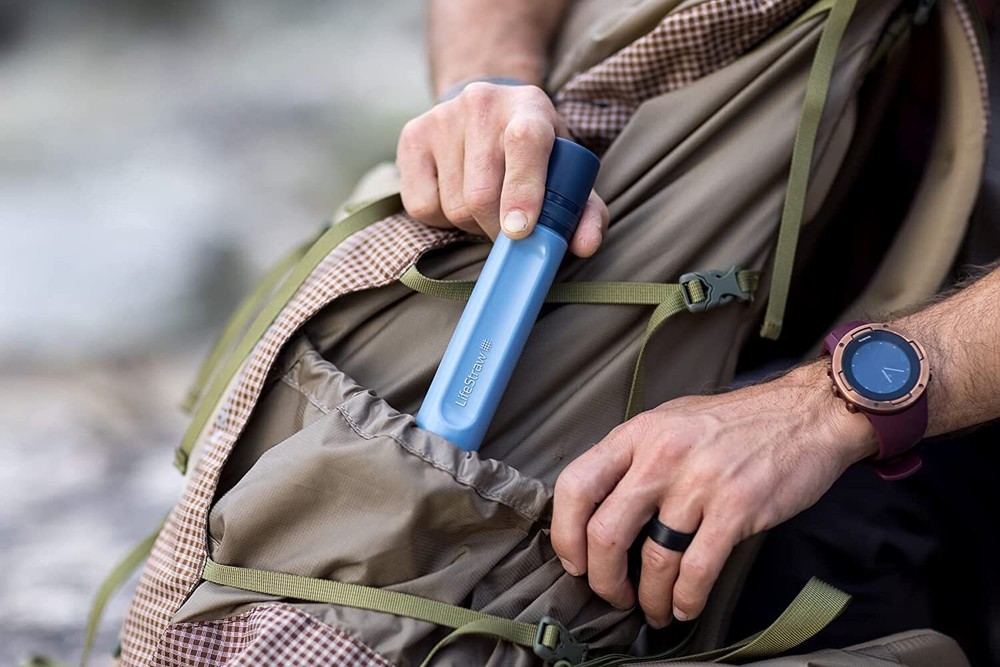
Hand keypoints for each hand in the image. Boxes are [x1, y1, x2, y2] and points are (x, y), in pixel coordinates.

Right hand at [395, 82, 608, 256]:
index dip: (523, 190)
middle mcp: (482, 103)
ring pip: (453, 205)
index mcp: (529, 106)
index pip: (525, 143)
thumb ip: (584, 210)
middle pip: (481, 192)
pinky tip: (456, 198)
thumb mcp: (567, 170)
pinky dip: (442, 219)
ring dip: (473, 225)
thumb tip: (584, 245)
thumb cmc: (536, 150)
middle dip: (498, 229)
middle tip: (511, 234)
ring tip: (486, 208)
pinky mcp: (412, 137)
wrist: (486, 109)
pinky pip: (422, 205)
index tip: (520, 230)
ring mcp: (442, 117)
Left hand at [551, 362, 877, 626]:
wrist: (806, 413)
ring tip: (654, 608)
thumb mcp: (671, 422)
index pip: (575, 484)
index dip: (564, 532)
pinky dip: (686, 598)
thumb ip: (633, 458)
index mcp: (637, 433)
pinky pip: (697, 569)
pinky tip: (685, 606)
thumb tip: (598, 510)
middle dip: (603, 579)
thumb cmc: (735, 423)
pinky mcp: (737, 508)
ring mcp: (699, 481)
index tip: (574, 560)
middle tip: (613, 594)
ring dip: (649, 597)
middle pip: (605, 532)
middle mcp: (661, 455)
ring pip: (653, 559)